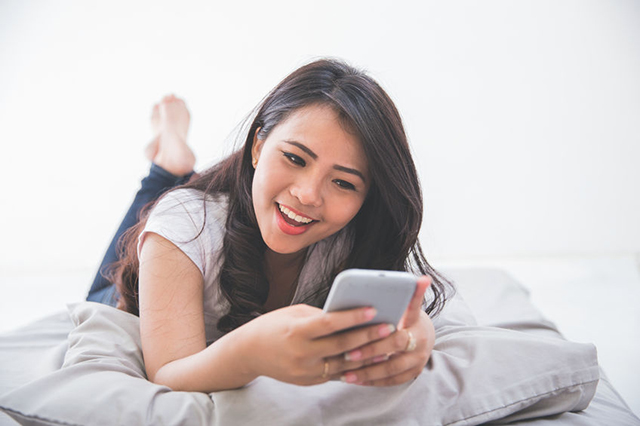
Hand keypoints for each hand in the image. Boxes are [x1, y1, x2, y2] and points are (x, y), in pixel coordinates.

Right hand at [239, 303, 400, 385]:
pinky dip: (355, 367)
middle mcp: (301, 354)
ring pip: (344, 364)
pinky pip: (337, 374)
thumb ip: (321, 316)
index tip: (373, 308)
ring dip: (368, 355)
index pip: (329, 323)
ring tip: (388, 345)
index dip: (352, 317)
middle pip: (342, 345)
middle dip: (368, 336)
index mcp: (296, 331)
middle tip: (391, 327)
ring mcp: (306, 371)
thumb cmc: (274, 325)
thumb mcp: (295, 313)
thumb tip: (351, 315)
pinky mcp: (309, 382)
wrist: (249, 353)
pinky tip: (372, 360)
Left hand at [326, 275, 434, 385]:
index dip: (398, 310)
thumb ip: (401, 297)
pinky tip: (355, 380)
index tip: (374, 316)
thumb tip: (419, 278)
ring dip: (368, 372)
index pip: (411, 311)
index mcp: (417, 320)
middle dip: (371, 349)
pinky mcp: (413, 373)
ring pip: (392, 368)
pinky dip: (373, 381)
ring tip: (346, 374)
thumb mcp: (405, 305)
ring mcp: (419, 360)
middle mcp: (421, 341)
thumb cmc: (405, 318)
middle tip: (348, 354)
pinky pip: (392, 381)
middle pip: (395, 344)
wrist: (424, 337)